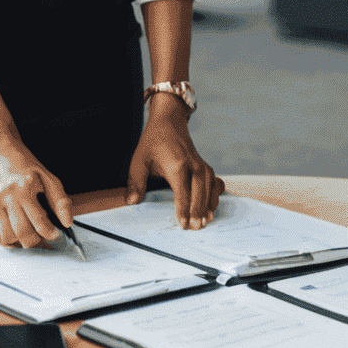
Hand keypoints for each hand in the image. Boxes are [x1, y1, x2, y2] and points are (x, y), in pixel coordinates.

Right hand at [0, 134, 72, 248]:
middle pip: (21, 232)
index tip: (55, 234)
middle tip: (41, 238)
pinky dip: (5, 238)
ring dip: (19, 242)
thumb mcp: (47, 176)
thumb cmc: (24, 164)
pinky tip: (14, 232)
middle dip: (34, 241)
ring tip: (28, 235)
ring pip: (6, 236)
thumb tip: (67, 222)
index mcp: (25, 188)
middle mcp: (6, 197)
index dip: (49, 232)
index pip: (39, 221)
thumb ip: (59, 200)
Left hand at [126, 95, 224, 228]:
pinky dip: (216, 192)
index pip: (183, 192)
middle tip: (197, 227)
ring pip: (209, 186)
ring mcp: (200, 163)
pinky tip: (214, 203)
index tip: (184, 225)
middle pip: (199, 191)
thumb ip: (135, 182)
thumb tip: (132, 202)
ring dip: (209, 204)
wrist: (169, 120)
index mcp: (176, 165)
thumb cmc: (153, 140)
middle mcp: (192, 164)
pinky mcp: (203, 164)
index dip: (183, 210)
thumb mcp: (139, 160)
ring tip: (207, 220)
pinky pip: (214, 180)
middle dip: (199, 210)